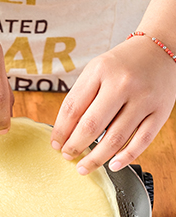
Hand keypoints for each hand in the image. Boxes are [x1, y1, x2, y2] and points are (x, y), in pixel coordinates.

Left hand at [50, 36, 175, 173]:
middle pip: (91, 126)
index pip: (72, 108)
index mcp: (101, 71)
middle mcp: (123, 84)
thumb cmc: (122, 65)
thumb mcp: (96, 71)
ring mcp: (143, 99)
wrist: (159, 49)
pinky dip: (126, 157)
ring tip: (84, 167)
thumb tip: (65, 134)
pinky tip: (113, 165)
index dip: (60, 131)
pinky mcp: (160, 112)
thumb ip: (82, 98)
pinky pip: (142, 141)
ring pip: (115, 139)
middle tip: (68, 157)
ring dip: (96, 158)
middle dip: (75, 147)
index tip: (56, 145)